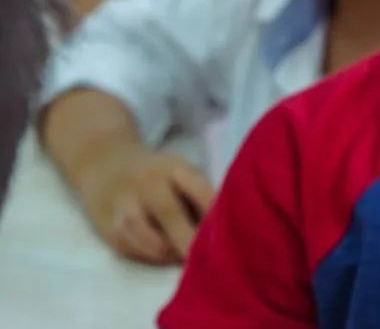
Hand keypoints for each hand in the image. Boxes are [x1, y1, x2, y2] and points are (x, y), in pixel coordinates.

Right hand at [78, 144, 214, 264]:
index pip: (196, 185)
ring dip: (170, 254)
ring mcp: (124, 207)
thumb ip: (200, 196)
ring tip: (187, 261)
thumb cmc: (158, 175)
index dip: (212, 208)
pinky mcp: (108, 230)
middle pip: (169, 213)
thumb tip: (223, 232)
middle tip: (206, 260)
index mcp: (173, 168)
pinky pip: (134, 251)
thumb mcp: (181, 173)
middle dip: (189, 240)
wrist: (104, 165)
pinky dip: (153, 258)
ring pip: (148, 239)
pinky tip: (166, 257)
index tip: (230, 231)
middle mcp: (146, 184)